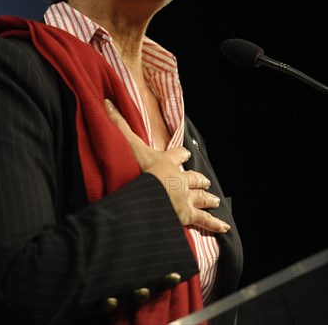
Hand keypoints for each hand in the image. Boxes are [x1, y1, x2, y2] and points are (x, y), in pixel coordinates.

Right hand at [104, 99, 230, 233]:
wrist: (151, 191)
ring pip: (200, 197)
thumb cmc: (139, 167)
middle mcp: (179, 179)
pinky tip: (224, 227)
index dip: (181, 155)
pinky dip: (214, 223)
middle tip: (205, 180)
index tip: (186, 153)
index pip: (176, 156)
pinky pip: (203, 220)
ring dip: (207, 197)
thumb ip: (117, 125)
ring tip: (214, 200)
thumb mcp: (128, 144)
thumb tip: (106, 102)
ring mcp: (185, 197)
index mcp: (166, 162)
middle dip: (198, 179)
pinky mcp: (187, 214)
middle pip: (192, 177)